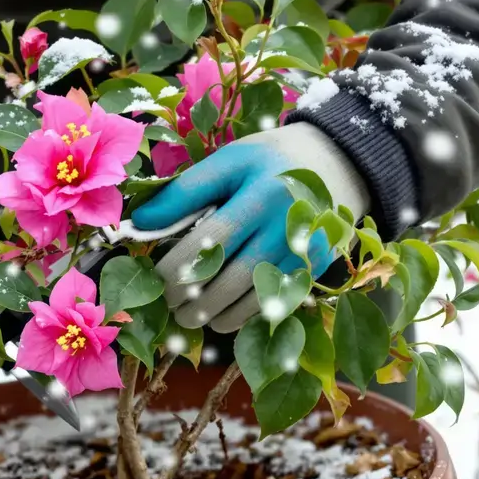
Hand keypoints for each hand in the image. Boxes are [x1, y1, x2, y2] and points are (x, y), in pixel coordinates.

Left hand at [131, 123, 369, 332]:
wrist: (338, 163)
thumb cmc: (270, 160)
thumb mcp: (229, 160)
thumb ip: (185, 191)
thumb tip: (140, 222)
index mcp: (260, 195)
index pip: (207, 243)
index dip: (174, 267)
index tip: (153, 278)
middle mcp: (285, 229)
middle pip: (227, 279)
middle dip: (189, 298)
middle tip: (166, 303)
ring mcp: (303, 255)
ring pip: (249, 301)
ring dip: (211, 314)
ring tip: (187, 315)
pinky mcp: (315, 271)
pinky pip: (271, 306)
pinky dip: (240, 317)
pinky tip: (220, 316)